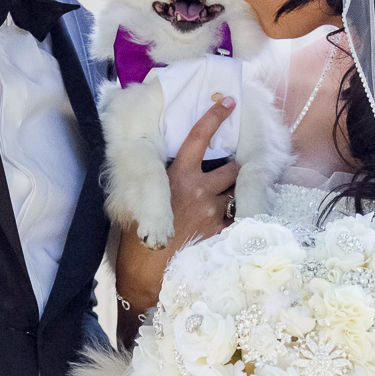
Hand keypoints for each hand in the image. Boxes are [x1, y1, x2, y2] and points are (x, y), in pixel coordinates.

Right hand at [116, 98, 239, 330]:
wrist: (148, 273)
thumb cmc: (138, 236)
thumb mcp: (144, 200)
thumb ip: (161, 183)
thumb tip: (169, 172)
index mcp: (177, 177)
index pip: (198, 138)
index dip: (215, 117)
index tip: (229, 102)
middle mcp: (199, 189)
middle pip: (232, 168)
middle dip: (233, 171)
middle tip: (227, 176)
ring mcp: (214, 211)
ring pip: (236, 192)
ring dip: (232, 196)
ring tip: (221, 206)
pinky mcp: (223, 232)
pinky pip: (236, 218)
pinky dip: (232, 221)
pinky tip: (221, 229)